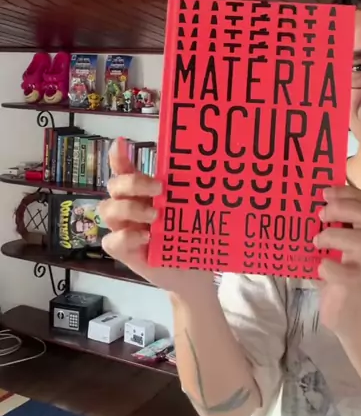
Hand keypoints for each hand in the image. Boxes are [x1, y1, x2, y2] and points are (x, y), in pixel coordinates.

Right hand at [98, 138, 214, 300]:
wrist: (194, 273)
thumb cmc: (191, 235)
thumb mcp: (191, 210)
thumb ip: (186, 191)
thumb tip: (197, 165)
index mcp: (143, 192)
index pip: (125, 169)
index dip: (118, 156)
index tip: (121, 143)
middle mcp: (129, 206)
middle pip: (114, 186)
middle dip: (132, 183)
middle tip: (158, 188)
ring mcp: (124, 228)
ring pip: (108, 210)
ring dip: (130, 209)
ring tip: (155, 217)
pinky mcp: (124, 252)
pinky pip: (111, 241)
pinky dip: (126, 237)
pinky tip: (145, 237)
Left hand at [313, 186, 360, 341]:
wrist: (352, 316)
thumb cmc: (338, 276)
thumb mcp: (333, 249)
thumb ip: (324, 230)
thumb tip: (294, 207)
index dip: (350, 192)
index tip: (325, 191)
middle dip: (344, 207)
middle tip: (321, 212)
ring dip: (335, 235)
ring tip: (316, 240)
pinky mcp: (354, 286)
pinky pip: (345, 273)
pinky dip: (329, 267)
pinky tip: (319, 267)